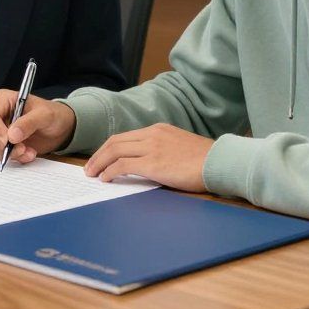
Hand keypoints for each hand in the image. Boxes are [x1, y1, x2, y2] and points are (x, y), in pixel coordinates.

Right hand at [0, 91, 76, 164]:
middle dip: (4, 145)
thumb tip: (11, 136)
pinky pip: (1, 154)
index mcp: (3, 99)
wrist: (60, 128)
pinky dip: (14, 158)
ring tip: (30, 152)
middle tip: (23, 149)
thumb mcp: (45, 115)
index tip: (8, 141)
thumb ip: (29, 122)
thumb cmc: (53, 114)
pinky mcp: (4, 143)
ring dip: (11, 154)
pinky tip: (29, 154)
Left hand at [84, 124, 212, 192]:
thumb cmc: (204, 160)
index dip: (108, 148)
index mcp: (158, 129)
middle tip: (89, 168)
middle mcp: (152, 134)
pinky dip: (110, 171)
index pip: (125, 136)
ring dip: (99, 163)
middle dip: (98, 155)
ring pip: (115, 151)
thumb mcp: (179, 146)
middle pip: (115, 141)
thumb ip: (162, 149)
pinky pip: (123, 165)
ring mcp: (152, 147)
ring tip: (92, 174)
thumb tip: (146, 163)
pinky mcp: (153, 163)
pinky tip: (106, 179)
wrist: (219, 162)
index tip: (100, 158)